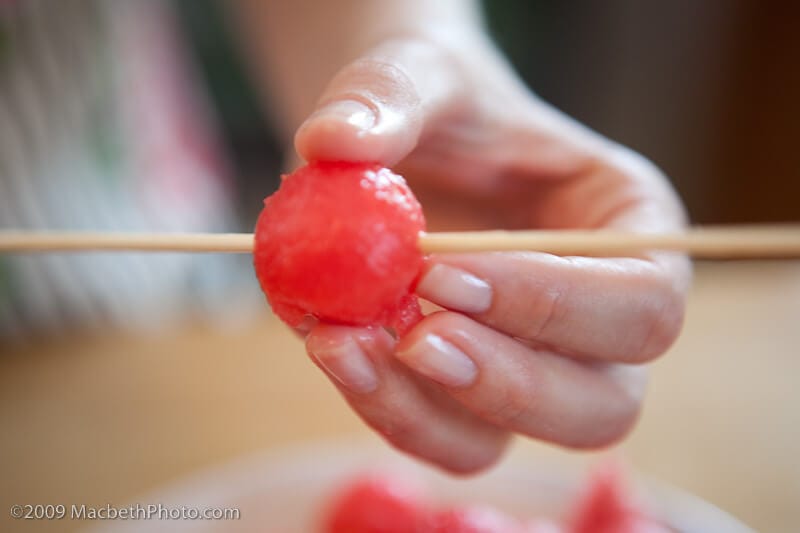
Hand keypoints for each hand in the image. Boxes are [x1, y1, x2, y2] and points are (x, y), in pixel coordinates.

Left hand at [295, 34, 690, 472]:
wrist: (397, 144)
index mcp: (631, 235)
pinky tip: (334, 348)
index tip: (443, 273)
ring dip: (426, 411)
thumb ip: (387, 98)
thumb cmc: (441, 106)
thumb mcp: (421, 75)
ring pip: (512, 439)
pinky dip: (385, 409)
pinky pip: (439, 437)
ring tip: (344, 342)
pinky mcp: (460, 394)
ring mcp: (529, 367)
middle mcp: (596, 320)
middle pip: (604, 404)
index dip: (552, 303)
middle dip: (509, 384)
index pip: (640, 301)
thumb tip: (332, 143)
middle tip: (416, 338)